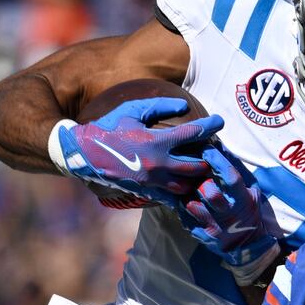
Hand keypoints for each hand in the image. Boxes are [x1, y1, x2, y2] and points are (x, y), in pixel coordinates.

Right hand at [48, 98, 222, 201]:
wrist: (85, 154)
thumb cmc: (109, 127)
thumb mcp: (133, 111)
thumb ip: (160, 107)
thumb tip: (184, 106)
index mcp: (155, 142)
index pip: (192, 134)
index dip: (210, 125)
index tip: (219, 121)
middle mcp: (157, 164)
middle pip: (197, 166)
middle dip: (209, 157)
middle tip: (213, 150)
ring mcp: (152, 181)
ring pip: (187, 185)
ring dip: (197, 177)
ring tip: (202, 167)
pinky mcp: (146, 192)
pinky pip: (172, 197)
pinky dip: (182, 192)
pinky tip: (187, 185)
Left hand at [182, 142, 280, 282]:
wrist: (246, 246)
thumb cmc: (248, 212)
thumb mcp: (252, 193)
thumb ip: (238, 173)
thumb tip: (221, 148)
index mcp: (243, 200)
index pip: (231, 177)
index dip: (218, 161)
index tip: (207, 149)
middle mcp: (229, 214)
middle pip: (209, 193)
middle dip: (200, 181)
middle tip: (193, 173)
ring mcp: (214, 227)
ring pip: (192, 205)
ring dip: (186, 195)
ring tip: (186, 188)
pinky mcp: (202, 236)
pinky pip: (185, 218)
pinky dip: (182, 208)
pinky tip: (184, 202)